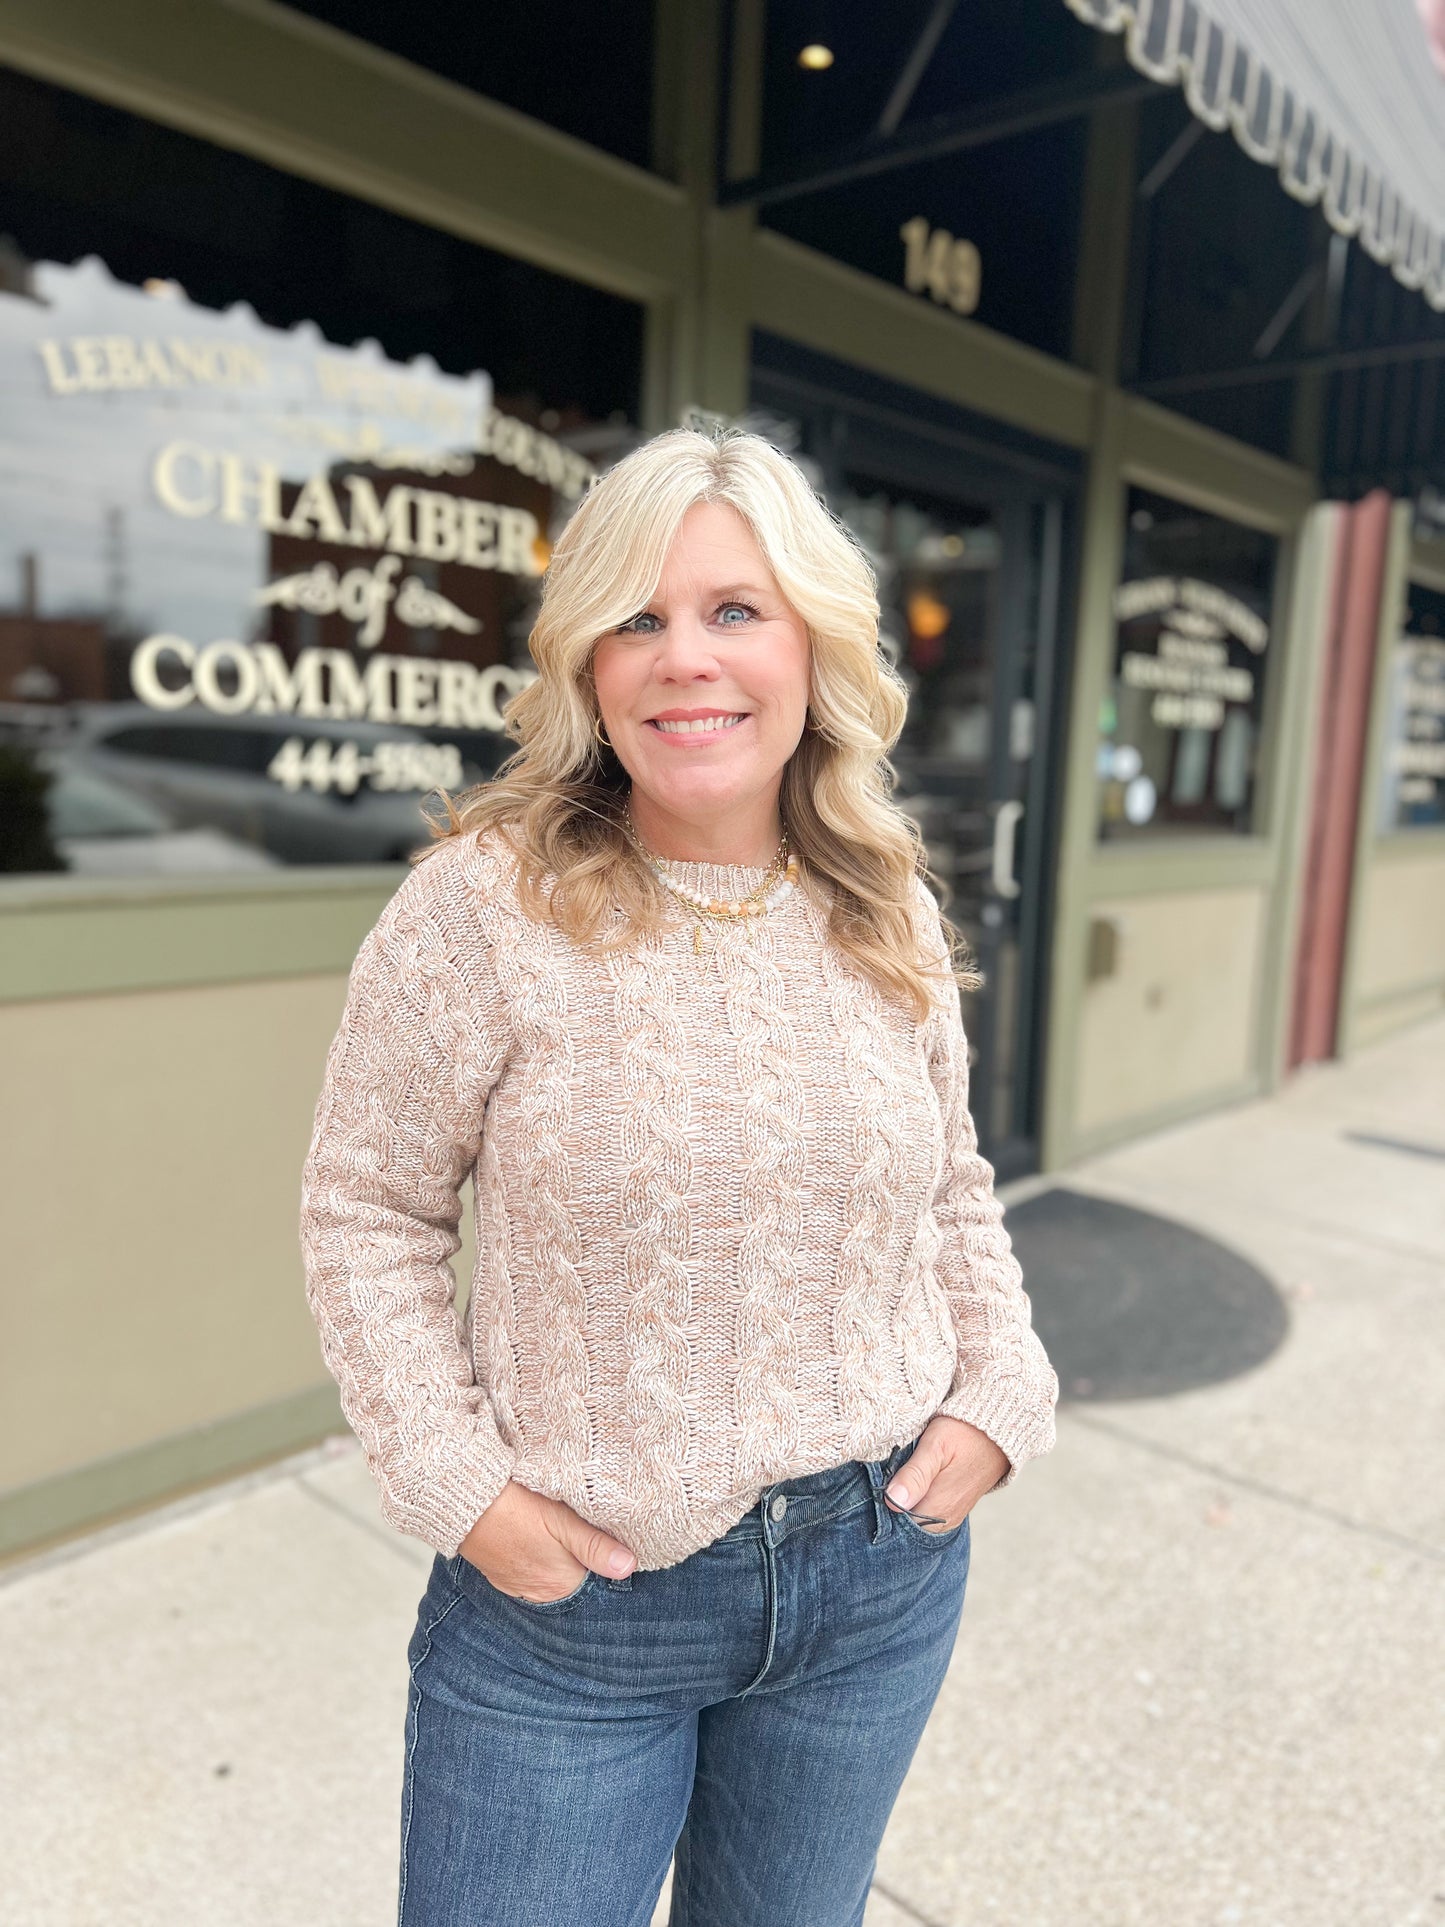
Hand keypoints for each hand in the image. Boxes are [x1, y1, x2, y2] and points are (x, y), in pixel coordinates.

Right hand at [458, 1481, 637, 1602]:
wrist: (464, 1501)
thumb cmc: (517, 1507)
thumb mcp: (562, 1520)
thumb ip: (595, 1546)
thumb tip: (628, 1567)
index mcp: (560, 1586)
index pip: (596, 1584)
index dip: (605, 1562)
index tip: (611, 1541)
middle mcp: (539, 1595)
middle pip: (574, 1582)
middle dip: (583, 1562)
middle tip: (585, 1532)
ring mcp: (516, 1587)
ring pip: (551, 1577)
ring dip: (559, 1560)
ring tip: (561, 1534)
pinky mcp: (500, 1575)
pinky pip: (529, 1574)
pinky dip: (537, 1560)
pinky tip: (538, 1539)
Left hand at [883, 1414, 1009, 1532]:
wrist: (996, 1434)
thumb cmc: (963, 1434)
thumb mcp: (936, 1446)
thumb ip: (915, 1475)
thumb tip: (892, 1501)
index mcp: (938, 1508)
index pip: (895, 1523)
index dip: (881, 1503)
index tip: (879, 1482)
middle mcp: (945, 1520)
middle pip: (903, 1524)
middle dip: (891, 1503)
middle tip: (887, 1474)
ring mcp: (950, 1517)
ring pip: (914, 1520)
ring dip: (903, 1502)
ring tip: (901, 1476)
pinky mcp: (952, 1511)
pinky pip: (925, 1515)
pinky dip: (914, 1502)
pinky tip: (911, 1483)